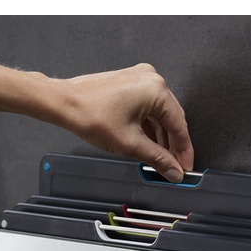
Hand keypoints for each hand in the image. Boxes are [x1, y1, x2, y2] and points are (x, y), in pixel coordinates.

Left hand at [56, 63, 194, 182]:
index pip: (179, 126)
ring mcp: (140, 79)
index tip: (185, 167)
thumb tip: (172, 171)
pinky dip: (150, 126)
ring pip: (159, 114)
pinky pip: (148, 107)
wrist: (65, 103)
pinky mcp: (130, 83)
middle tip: (174, 166)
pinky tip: (149, 143)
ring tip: (161, 159)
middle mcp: (151, 79)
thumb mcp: (130, 144)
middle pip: (171, 119)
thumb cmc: (90, 115)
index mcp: (156, 90)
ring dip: (161, 137)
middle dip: (173, 145)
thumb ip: (157, 159)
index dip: (184, 151)